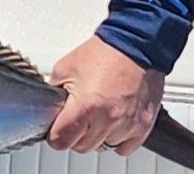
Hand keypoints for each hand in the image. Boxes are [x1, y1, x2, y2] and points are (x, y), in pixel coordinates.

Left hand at [46, 35, 164, 155]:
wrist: (134, 46)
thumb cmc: (103, 53)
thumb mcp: (64, 68)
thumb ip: (54, 92)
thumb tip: (50, 107)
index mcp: (86, 107)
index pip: (61, 141)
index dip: (55, 135)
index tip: (56, 129)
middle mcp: (108, 120)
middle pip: (81, 147)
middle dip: (75, 135)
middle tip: (77, 117)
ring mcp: (127, 125)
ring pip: (102, 147)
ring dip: (97, 135)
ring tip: (97, 114)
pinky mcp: (143, 125)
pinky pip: (125, 147)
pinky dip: (117, 139)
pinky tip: (113, 122)